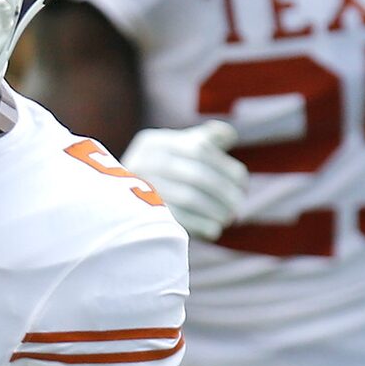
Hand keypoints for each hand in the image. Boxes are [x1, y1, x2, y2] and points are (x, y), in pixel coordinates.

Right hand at [122, 120, 249, 241]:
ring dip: (215, 210)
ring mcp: (136, 190)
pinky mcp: (139, 217)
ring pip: (189, 197)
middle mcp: (140, 161)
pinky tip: (215, 231)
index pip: (200, 150)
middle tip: (238, 206)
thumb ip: (205, 140)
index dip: (226, 167)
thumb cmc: (161, 179)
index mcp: (152, 143)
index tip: (243, 184)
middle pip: (196, 175)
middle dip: (223, 192)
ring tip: (228, 218)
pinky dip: (201, 224)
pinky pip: (178, 219)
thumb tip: (227, 134)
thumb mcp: (180, 153)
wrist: (121, 214)